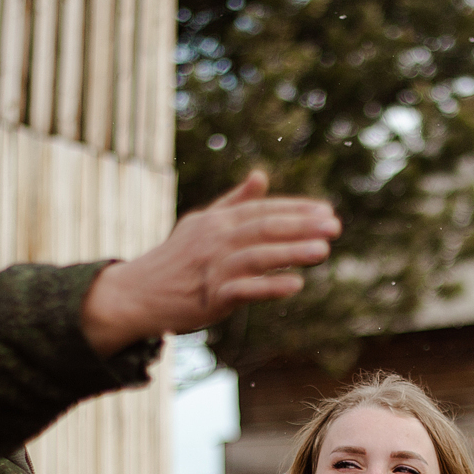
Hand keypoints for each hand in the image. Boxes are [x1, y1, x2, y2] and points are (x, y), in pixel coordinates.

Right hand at [79, 172, 338, 355]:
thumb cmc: (177, 259)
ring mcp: (213, 268)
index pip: (263, 210)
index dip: (296, 209)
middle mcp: (216, 239)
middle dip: (301, 226)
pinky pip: (243, 290)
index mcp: (217, 221)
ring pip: (257, 256)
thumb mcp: (202, 223)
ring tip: (323, 251)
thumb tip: (261, 175)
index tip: (327, 210)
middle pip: (264, 228)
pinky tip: (295, 285)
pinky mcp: (210, 297)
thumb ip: (234, 202)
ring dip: (291, 252)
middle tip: (335, 226)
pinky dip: (269, 286)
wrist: (138, 293)